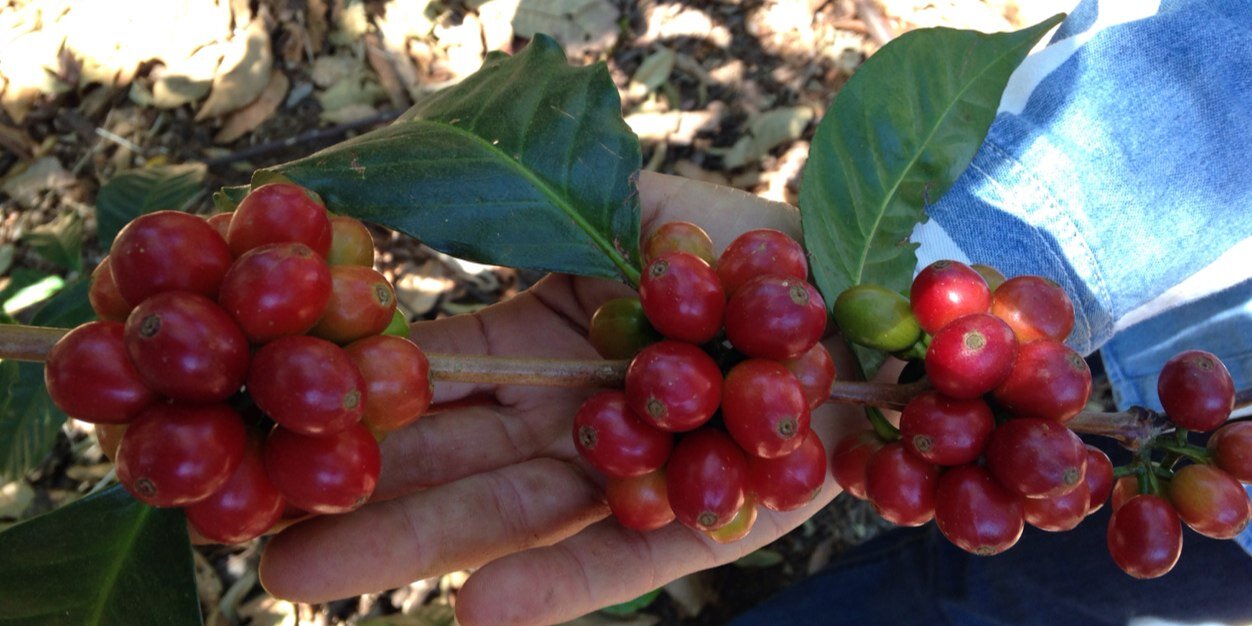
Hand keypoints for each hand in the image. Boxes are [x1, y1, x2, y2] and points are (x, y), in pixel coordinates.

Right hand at [258, 171, 866, 624]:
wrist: (864, 308)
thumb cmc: (744, 247)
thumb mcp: (636, 208)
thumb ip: (544, 216)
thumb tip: (415, 194)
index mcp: (546, 346)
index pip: (437, 378)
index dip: (356, 399)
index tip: (270, 420)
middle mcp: (572, 420)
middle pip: (453, 463)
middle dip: (359, 499)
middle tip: (254, 539)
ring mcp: (626, 478)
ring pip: (512, 519)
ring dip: (418, 550)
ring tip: (313, 578)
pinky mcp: (696, 524)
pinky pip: (619, 561)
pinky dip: (553, 588)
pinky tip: (478, 614)